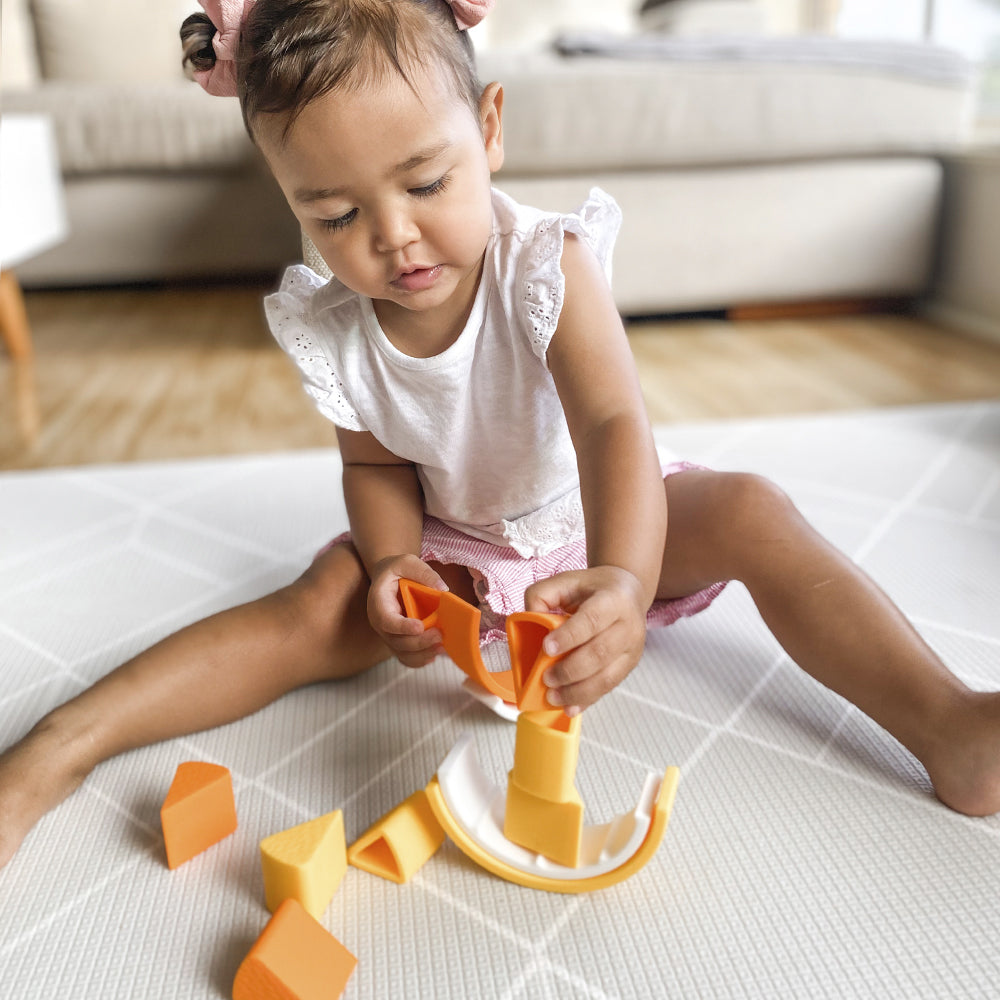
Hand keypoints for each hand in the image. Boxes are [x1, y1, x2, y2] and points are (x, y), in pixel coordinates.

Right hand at [368, 554, 448, 667]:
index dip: (402, 627)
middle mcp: (381, 624)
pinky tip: (435, 654)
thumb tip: (443, 589)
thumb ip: (423, 572)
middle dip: (419, 642)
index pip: (386, 620)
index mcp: (378, 603)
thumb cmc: (397, 570)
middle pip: (396, 641)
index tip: (420, 626)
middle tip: (440, 636)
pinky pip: (407, 657)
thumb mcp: (407, 562)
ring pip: (403, 653)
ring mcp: (389, 635)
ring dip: (423, 654)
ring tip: (442, 647)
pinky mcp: (399, 642)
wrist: (389, 578)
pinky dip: (421, 659)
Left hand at [524, 566, 647, 714]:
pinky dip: (587, 699)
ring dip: (577, 691)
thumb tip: (528, 619)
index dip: (569, 636)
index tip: (546, 648)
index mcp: (613, 599)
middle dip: (569, 670)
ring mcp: (632, 648)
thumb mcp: (566, 580)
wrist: (628, 592)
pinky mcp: (630, 665)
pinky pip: (608, 687)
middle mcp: (628, 625)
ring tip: (553, 696)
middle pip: (600, 653)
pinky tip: (569, 707)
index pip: (592, 620)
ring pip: (607, 677)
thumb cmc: (593, 588)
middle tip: (546, 678)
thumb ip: (542, 595)